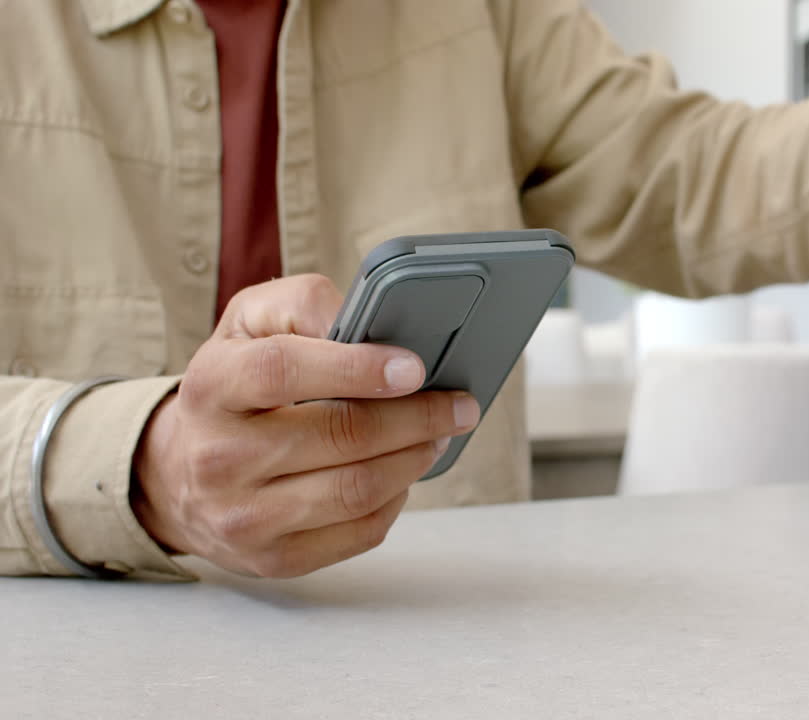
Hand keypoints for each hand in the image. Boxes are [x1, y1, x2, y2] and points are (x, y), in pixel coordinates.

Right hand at [130, 274, 479, 577]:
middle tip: (457, 403)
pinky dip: (397, 497)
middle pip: (340, 436)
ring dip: (416, 457)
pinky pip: (361, 531)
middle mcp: (219, 457)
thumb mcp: (250, 322)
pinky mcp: (274, 558)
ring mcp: (244, 516)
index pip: (282, 371)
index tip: (414, 366)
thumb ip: (304, 303)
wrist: (177, 474)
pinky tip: (402, 471)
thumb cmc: (234, 385)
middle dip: (416, 417)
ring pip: (358, 489)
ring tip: (438, 434)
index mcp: (212, 385)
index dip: (355, 367)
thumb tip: (361, 319)